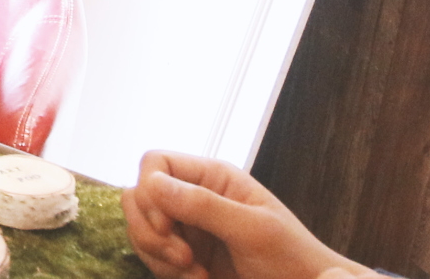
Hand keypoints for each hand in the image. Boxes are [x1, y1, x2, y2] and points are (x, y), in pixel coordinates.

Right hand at [122, 151, 362, 278]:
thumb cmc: (291, 258)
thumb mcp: (253, 229)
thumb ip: (204, 205)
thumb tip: (152, 182)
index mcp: (212, 176)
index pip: (155, 163)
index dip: (150, 192)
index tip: (168, 227)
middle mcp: (193, 195)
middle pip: (138, 195)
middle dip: (151, 231)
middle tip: (183, 259)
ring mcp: (186, 226)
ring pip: (140, 228)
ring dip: (158, 255)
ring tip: (193, 274)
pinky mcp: (182, 254)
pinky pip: (150, 254)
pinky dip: (163, 269)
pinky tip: (195, 278)